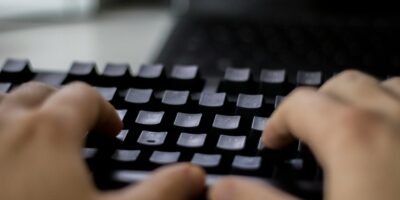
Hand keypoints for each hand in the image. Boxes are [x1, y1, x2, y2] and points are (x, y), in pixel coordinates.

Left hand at [0, 82, 204, 199]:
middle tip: (77, 130)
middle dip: (63, 105)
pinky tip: (9, 160)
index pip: (85, 97)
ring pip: (2, 105)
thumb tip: (193, 177)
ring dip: (24, 114)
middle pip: (40, 93)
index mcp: (48, 132)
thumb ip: (160, 193)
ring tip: (37, 139)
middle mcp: (4, 125)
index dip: (105, 111)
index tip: (113, 130)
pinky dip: (1, 133)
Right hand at [209, 70, 399, 199]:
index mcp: (356, 137)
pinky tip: (396, 140)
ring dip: (363, 102)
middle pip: (343, 85)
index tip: (273, 142)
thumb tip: (222, 187)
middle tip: (306, 136)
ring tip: (351, 131)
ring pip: (390, 87)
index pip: (300, 105)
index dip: (278, 122)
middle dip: (316, 106)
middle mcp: (398, 119)